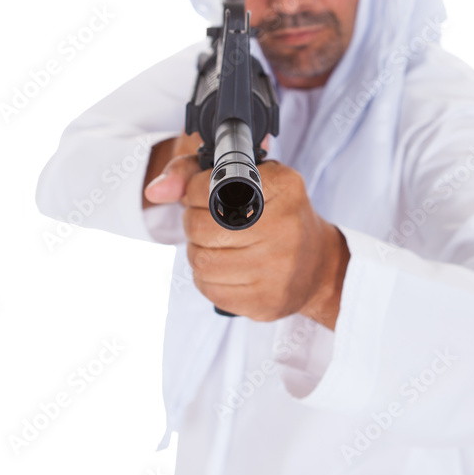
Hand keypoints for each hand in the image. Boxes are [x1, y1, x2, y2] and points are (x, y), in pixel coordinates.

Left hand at [144, 154, 348, 327]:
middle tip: (210, 223)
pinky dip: (209, 278)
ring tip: (219, 246)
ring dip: (200, 252)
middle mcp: (285, 227)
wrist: (318, 265)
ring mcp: (277, 269)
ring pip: (200, 261)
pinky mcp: (265, 301)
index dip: (195, 192)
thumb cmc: (276, 215)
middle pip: (200, 227)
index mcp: (284, 187)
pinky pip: (209, 289)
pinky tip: (227, 269)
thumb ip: (192, 173)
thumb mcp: (247, 177)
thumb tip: (155, 191)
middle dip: (194, 224)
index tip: (205, 195)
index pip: (208, 188)